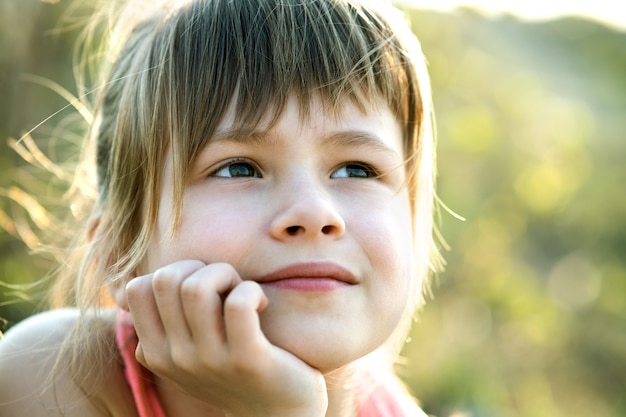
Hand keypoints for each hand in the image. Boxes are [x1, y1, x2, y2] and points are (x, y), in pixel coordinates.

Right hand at [125, 260, 327, 416]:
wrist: (276, 412)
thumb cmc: (233, 368)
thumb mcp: (188, 351)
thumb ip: (167, 323)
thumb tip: (152, 278)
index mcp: (156, 353)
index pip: (137, 288)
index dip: (173, 272)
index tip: (201, 288)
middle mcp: (176, 358)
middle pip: (165, 279)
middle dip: (200, 268)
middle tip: (226, 286)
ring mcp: (209, 361)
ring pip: (197, 288)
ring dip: (226, 275)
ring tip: (243, 292)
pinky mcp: (247, 359)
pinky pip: (237, 303)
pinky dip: (252, 290)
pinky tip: (262, 304)